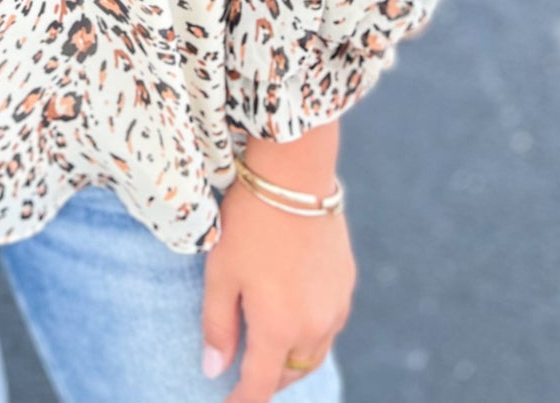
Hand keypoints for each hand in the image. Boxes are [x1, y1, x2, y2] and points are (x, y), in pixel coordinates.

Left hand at [201, 178, 355, 400]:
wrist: (295, 176)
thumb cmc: (249, 223)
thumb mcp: (221, 272)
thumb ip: (217, 326)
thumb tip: (213, 371)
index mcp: (278, 328)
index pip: (260, 386)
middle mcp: (313, 327)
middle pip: (291, 374)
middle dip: (268, 382)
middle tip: (245, 378)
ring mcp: (336, 307)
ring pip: (313, 354)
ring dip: (291, 361)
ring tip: (269, 353)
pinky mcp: (346, 285)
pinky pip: (329, 326)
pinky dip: (309, 334)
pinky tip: (294, 317)